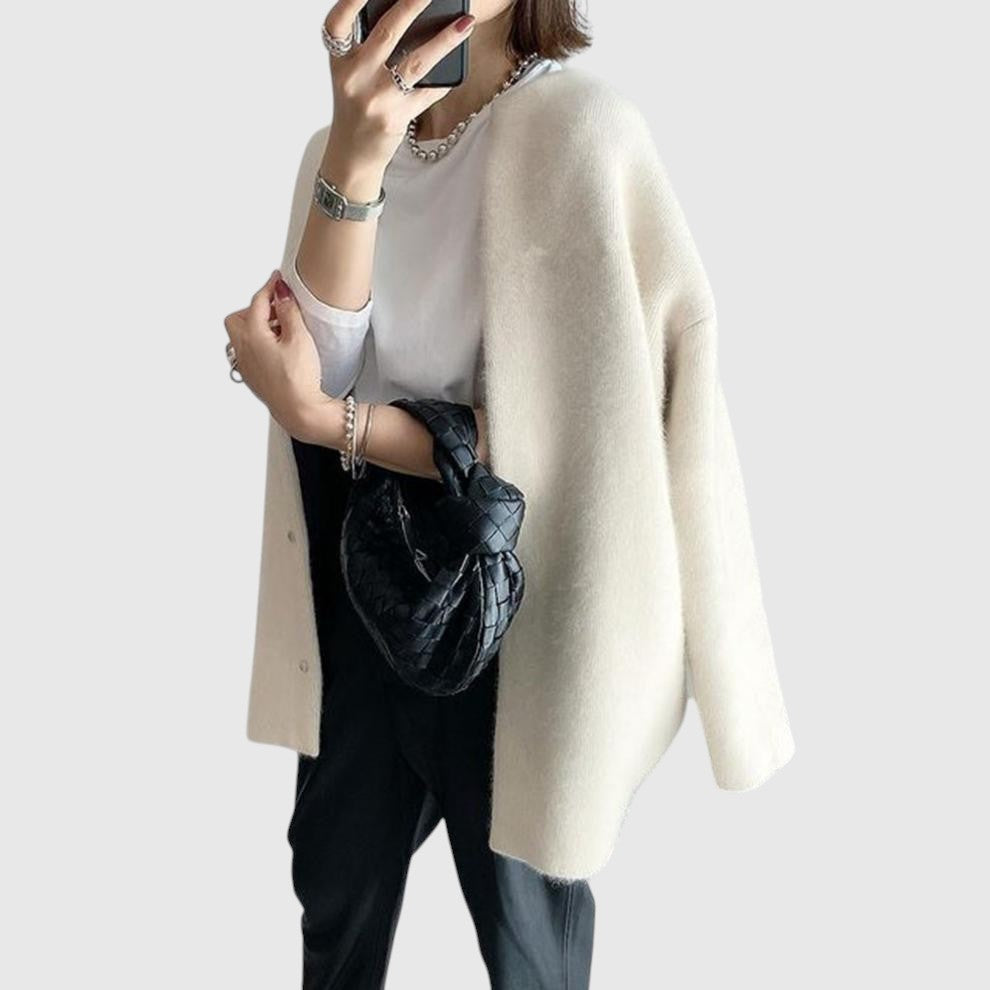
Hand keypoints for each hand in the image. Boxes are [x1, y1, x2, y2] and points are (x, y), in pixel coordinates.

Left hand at [223, 271, 335, 439]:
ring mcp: (245, 365)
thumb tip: (281, 293)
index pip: (258, 302)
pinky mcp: (251, 377)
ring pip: (240, 335)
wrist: (299, 411)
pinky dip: (257, 342)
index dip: (270, 287)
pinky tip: (276, 348)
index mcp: (252, 335)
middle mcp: (242, 349)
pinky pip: (246, 351)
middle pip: (238, 317)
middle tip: (278, 308)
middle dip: (256, 309)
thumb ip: (289, 311)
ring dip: (256, 326)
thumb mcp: (299, 338)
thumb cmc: (299, 379)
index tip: (278, 280)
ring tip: (280, 329)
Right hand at [322, 0, 476, 177]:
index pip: (339, 22)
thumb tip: (407, 18)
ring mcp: (377, 99)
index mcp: (340, 62)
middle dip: (412, 5)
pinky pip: (428, 92)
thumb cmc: (355, 108)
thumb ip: (367, 48)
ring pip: (417, 63)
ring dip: (444, 40)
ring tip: (464, 24)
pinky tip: (458, 63)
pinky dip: (445, 79)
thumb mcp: (350, 76)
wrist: (352, 155)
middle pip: (387, 34)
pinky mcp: (396, 118)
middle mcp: (355, 78)